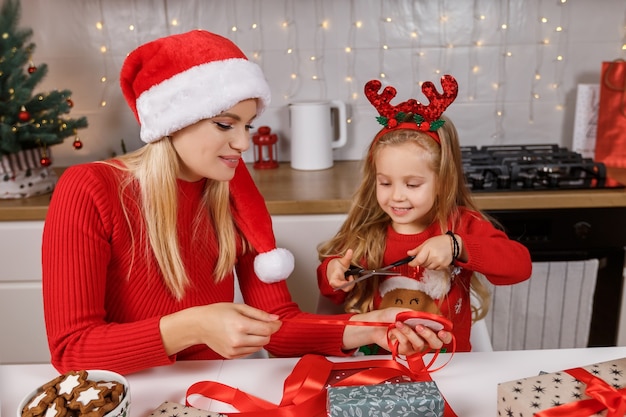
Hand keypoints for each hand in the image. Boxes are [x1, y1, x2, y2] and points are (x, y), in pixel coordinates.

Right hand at [159, 302, 281, 357]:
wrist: (199, 325)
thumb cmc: (216, 313)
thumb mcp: (240, 307)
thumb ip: (259, 314)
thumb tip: (275, 318)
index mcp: (240, 325)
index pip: (267, 330)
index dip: (275, 326)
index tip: (277, 322)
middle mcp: (237, 340)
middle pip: (265, 340)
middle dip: (268, 332)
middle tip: (261, 324)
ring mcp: (234, 350)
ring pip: (259, 347)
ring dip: (260, 338)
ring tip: (249, 329)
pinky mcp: (231, 356)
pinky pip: (250, 352)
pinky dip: (251, 345)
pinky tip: (243, 336)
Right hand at [327, 249, 354, 290]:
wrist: (331, 269)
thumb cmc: (335, 266)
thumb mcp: (342, 261)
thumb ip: (347, 257)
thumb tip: (350, 251)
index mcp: (334, 277)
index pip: (337, 283)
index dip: (344, 283)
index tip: (350, 277)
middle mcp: (335, 284)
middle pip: (345, 289)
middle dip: (351, 283)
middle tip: (351, 276)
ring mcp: (339, 287)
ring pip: (348, 289)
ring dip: (351, 283)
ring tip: (350, 276)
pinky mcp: (342, 288)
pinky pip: (348, 288)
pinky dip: (351, 283)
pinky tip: (349, 278)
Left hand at [342, 308, 451, 355]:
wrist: (376, 323)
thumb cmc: (391, 316)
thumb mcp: (407, 312)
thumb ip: (420, 316)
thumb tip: (430, 319)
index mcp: (427, 327)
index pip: (443, 335)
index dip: (446, 335)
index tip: (442, 331)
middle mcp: (423, 338)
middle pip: (436, 344)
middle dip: (428, 334)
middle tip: (419, 327)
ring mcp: (414, 346)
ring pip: (420, 344)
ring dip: (409, 332)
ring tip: (399, 324)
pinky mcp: (405, 351)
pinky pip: (407, 345)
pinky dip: (400, 335)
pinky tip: (394, 330)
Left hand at [408, 235, 458, 269]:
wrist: (453, 244)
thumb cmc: (439, 242)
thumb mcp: (426, 243)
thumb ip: (417, 249)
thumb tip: (409, 253)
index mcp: (428, 249)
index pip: (418, 260)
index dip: (412, 263)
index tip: (410, 263)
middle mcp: (434, 256)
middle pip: (422, 264)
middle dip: (421, 262)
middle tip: (424, 256)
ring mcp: (439, 262)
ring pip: (428, 268)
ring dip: (427, 264)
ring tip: (431, 257)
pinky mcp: (444, 266)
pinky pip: (435, 269)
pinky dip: (433, 266)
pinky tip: (436, 260)